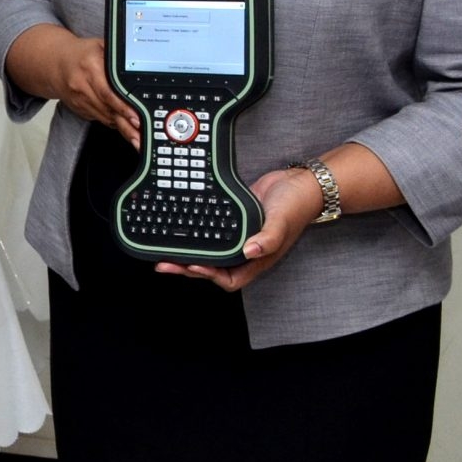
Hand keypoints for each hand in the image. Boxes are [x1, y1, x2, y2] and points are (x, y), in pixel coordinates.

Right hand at [52, 34, 139, 146]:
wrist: (54, 63)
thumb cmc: (80, 54)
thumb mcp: (99, 46)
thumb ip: (117, 54)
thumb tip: (140, 57)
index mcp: (90, 67)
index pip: (108, 92)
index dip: (123, 107)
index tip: (136, 117)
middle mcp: (83, 85)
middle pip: (107, 109)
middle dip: (126, 125)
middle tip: (140, 137)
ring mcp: (79, 99)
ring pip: (104, 117)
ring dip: (122, 129)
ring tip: (137, 139)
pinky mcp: (79, 108)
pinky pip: (99, 118)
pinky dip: (113, 123)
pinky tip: (125, 129)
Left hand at [155, 166, 324, 290]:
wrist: (297, 183)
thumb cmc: (295, 206)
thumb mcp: (281, 222)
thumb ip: (267, 238)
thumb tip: (249, 251)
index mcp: (257, 259)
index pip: (230, 279)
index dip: (210, 276)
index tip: (192, 265)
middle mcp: (245, 252)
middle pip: (213, 269)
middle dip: (188, 268)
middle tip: (164, 263)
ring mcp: (237, 238)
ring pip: (209, 252)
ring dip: (188, 253)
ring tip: (165, 251)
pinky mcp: (231, 222)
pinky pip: (211, 233)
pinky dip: (196, 234)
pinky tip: (181, 228)